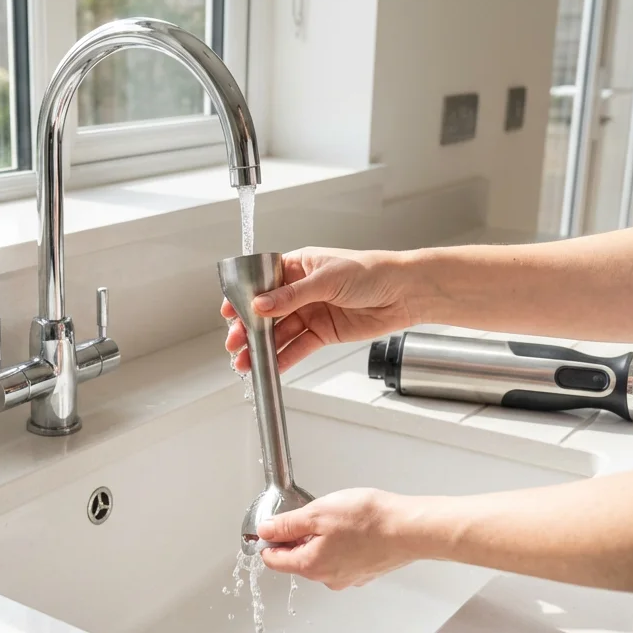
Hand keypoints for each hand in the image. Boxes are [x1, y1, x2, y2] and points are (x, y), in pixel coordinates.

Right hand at [222, 247, 417, 372]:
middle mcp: (301, 290)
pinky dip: (284, 358)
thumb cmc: (372, 272)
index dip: (244, 297)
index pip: (263, 282)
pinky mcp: (324, 333)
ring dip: (262, 347)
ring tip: (245, 361)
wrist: (405, 293)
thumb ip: (291, 295)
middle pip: (267, 311)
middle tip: (234, 342)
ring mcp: (312, 312)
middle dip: (249, 328)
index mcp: (299, 266)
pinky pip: (299, 347)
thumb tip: (260, 305)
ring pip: (280, 333)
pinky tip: (270, 367)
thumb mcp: (326, 279)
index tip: (228, 311)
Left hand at [257, 488, 419, 589]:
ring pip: (321, 557)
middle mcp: (329, 579)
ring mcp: (349, 578)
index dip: (269, 540)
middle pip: (298, 559)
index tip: (272, 525)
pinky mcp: (366, 572)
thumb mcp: (317, 513)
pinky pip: (342, 558)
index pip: (274, 560)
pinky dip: (342, 543)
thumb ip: (286, 524)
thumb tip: (265, 531)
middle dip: (299, 536)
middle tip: (313, 513)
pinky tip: (354, 527)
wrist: (410, 529)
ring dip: (322, 538)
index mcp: (311, 566)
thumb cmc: (369, 521)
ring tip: (338, 518)